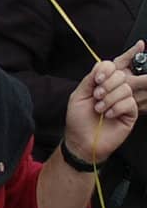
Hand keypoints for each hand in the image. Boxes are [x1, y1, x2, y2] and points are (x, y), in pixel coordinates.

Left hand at [63, 44, 141, 164]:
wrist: (82, 141)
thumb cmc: (78, 120)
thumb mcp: (78, 96)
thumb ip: (89, 80)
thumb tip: (100, 66)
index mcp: (100, 84)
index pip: (109, 67)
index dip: (105, 70)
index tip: (97, 81)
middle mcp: (113, 91)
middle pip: (120, 75)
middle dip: (107, 85)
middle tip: (97, 97)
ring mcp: (123, 102)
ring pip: (126, 89)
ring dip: (110, 99)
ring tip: (99, 109)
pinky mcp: (130, 114)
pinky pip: (130, 103)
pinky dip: (117, 108)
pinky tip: (108, 115)